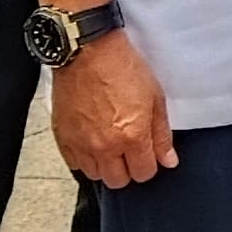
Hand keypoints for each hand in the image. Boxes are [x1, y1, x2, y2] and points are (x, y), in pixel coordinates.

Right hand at [52, 28, 176, 186]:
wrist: (88, 51)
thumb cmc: (122, 67)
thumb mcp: (155, 97)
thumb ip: (161, 135)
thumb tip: (169, 160)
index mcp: (132, 137)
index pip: (144, 173)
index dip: (149, 164)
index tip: (147, 153)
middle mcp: (105, 146)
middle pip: (118, 181)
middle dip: (128, 170)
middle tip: (129, 150)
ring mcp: (81, 143)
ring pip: (95, 175)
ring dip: (105, 165)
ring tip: (109, 144)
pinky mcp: (63, 136)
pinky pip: (74, 163)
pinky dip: (83, 157)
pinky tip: (91, 141)